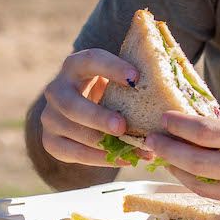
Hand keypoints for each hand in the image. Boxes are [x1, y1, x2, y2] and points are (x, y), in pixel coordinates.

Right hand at [37, 48, 142, 167]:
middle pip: (72, 105)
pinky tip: (124, 159)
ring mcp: (50, 117)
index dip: (111, 67)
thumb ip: (133, 81)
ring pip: (74, 133)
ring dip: (105, 144)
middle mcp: (56, 90)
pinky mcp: (51, 141)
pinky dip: (101, 159)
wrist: (82, 111)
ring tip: (135, 150)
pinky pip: (75, 154)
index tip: (136, 77)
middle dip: (97, 117)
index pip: (90, 60)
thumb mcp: (115, 81)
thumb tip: (170, 91)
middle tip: (122, 126)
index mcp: (75, 66)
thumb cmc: (109, 92)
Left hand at [145, 107, 219, 219]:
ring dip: (179, 171)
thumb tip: (210, 127)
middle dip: (168, 149)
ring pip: (203, 186)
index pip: (207, 133)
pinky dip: (204, 183)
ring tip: (165, 157)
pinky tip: (193, 171)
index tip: (164, 118)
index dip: (179, 125)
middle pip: (197, 162)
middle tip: (153, 139)